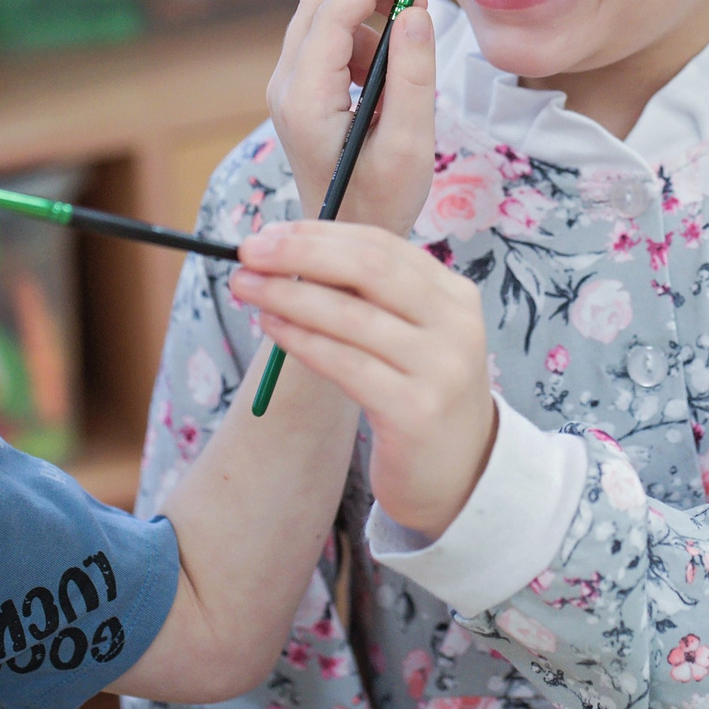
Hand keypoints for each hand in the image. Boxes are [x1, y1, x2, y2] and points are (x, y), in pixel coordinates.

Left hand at [231, 221, 494, 540]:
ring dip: (289, 295)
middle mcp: (455, 326)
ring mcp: (440, 368)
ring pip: (350, 316)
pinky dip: (301, 340)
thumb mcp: (411, 337)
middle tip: (250, 252)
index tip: (269, 233)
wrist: (461, 474)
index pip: (383, 246)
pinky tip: (272, 327)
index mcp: (455, 296)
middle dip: (302, 254)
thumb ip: (370, 299)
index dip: (321, 234)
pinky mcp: (415, 411)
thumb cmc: (419, 395)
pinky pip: (344, 364)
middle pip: (370, 269)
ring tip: (248, 287)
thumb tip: (289, 254)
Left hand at [265, 0, 437, 236]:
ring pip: (321, 23)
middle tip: (416, 6)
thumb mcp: (410, 142)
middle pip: (318, 6)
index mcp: (306, 97)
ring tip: (402, 74)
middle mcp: (285, 87)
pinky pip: (325, 48)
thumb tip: (416, 12)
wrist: (346, 238)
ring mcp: (286, 91)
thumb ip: (414, 75)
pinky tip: (384, 85)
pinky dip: (359, 48)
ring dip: (367, 29)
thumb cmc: (381, 200)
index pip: (334, 12)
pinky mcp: (297, 96)